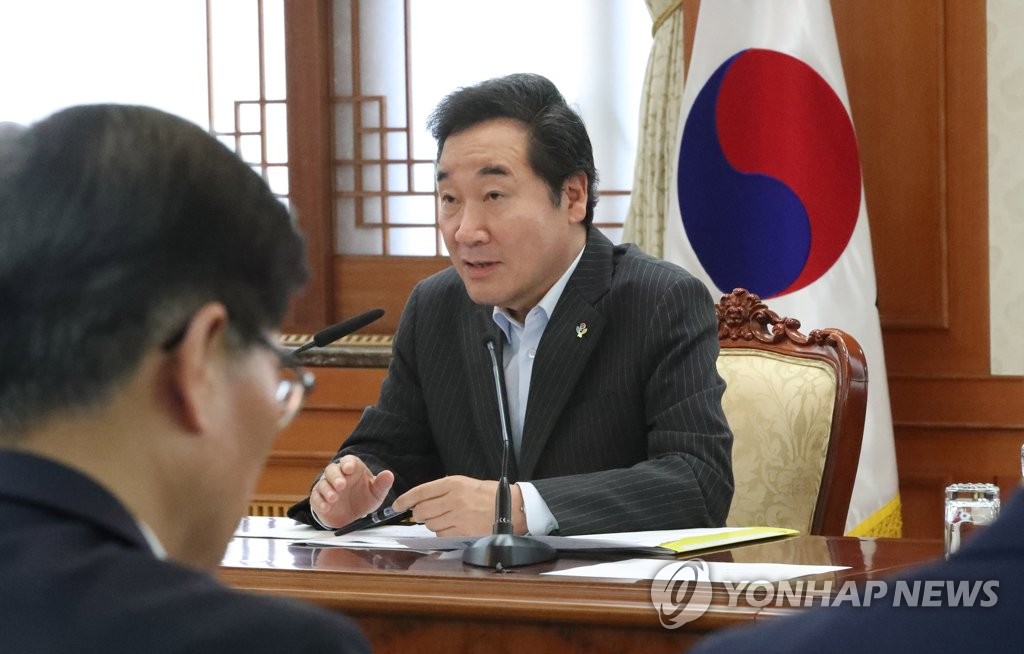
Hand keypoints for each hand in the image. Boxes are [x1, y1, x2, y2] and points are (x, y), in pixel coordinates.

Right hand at [310, 455, 393, 528]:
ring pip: (322, 484)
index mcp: (352, 469)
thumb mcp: (376, 493)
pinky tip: (326, 507)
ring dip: (327, 490)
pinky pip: (316, 498)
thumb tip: (389, 474)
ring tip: (334, 498)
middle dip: (335, 477)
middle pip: (332, 470)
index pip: (348, 461)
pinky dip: (320, 502)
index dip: (347, 463)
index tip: (349, 468)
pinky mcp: (318, 499)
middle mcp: (337, 475)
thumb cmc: (364, 498)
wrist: (352, 515)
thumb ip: (382, 484)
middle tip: (341, 485)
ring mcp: (326, 487)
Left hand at [392, 476, 525, 536]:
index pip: (420, 492)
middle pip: (422, 510)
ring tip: (446, 518)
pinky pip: (442, 535)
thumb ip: (442, 490)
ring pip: (430, 524)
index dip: (405, 499)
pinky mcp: (464, 532)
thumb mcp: (465, 483)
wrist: (512, 507)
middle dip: (418, 514)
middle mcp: (454, 499)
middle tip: (422, 514)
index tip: (397, 504)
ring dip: (432, 523)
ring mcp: (459, 517)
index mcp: (454, 483)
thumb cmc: (488, 495)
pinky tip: (453, 526)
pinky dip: (443, 532)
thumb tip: (418, 501)